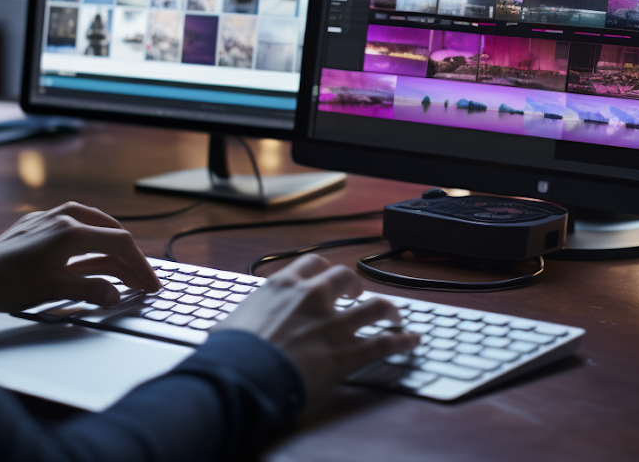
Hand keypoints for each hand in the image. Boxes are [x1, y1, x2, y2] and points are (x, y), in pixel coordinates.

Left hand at [0, 202, 159, 312]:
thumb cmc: (9, 285)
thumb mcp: (57, 290)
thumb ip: (92, 290)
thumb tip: (114, 294)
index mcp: (71, 231)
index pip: (120, 243)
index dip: (140, 265)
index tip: (150, 283)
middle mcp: (60, 218)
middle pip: (109, 230)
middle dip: (128, 256)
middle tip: (140, 278)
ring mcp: (45, 219)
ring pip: (90, 223)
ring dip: (109, 244)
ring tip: (121, 265)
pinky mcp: (32, 226)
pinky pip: (70, 225)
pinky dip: (88, 238)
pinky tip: (87, 252)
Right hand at [216, 255, 418, 400]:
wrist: (244, 374)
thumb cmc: (232, 353)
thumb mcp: (231, 324)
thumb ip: (241, 320)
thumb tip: (227, 331)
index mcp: (284, 285)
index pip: (313, 263)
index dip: (324, 270)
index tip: (327, 277)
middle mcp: (314, 297)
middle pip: (347, 277)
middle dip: (356, 285)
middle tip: (358, 295)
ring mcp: (335, 323)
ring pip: (377, 306)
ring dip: (390, 310)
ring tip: (394, 316)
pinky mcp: (348, 352)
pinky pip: (386, 342)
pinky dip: (403, 341)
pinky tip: (411, 341)